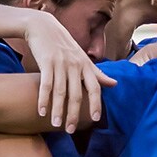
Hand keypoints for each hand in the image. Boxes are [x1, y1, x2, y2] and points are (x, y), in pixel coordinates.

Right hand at [25, 11, 112, 128]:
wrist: (43, 27)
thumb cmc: (64, 45)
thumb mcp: (83, 58)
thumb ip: (98, 73)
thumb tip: (115, 84)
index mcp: (86, 66)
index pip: (94, 88)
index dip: (95, 104)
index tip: (94, 119)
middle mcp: (75, 65)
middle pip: (76, 94)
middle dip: (73, 114)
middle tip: (70, 130)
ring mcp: (61, 64)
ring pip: (60, 92)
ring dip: (58, 110)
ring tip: (56, 124)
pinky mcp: (46, 62)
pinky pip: (46, 85)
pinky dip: (44, 99)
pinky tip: (41, 112)